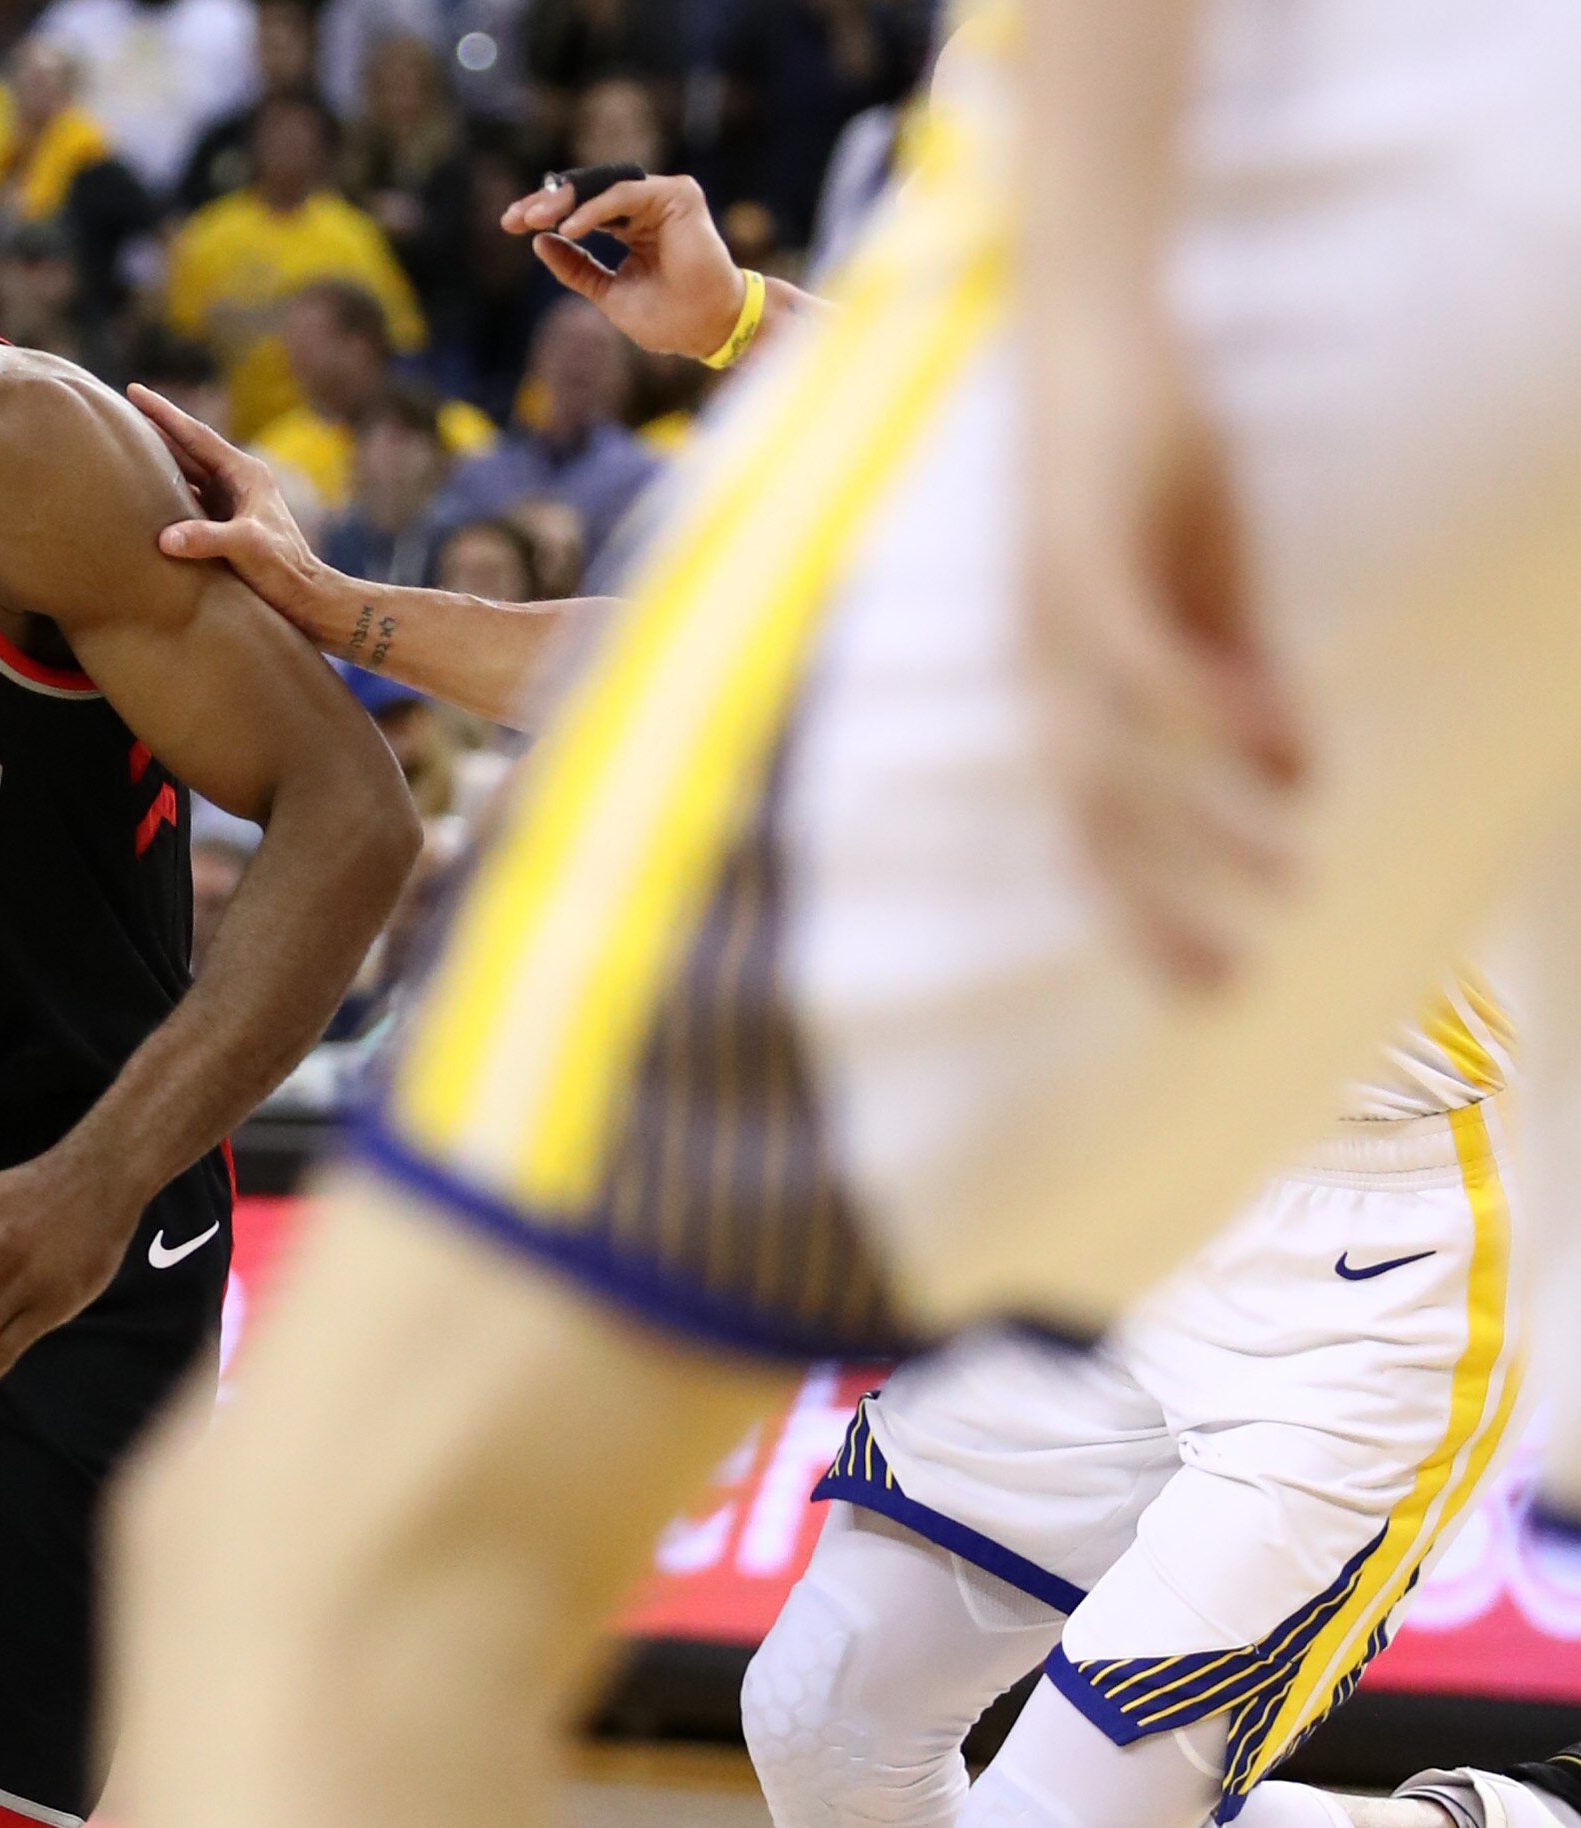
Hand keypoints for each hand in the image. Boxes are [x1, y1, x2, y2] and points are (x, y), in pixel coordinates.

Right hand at [125, 383, 341, 650]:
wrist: (305, 597)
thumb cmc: (284, 570)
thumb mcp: (247, 549)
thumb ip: (207, 539)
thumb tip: (165, 538)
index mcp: (244, 473)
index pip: (195, 436)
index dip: (162, 413)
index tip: (133, 390)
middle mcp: (236, 481)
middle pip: (186, 448)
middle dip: (153, 429)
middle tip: (117, 409)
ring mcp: (229, 503)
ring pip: (185, 473)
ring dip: (156, 459)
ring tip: (122, 445)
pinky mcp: (223, 524)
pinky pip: (185, 499)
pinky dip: (162, 492)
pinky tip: (141, 494)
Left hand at [501, 171, 748, 359]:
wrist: (706, 329)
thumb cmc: (666, 317)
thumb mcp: (606, 292)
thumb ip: (576, 266)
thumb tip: (538, 241)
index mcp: (631, 226)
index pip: (580, 209)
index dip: (545, 213)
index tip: (509, 224)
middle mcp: (646, 206)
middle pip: (587, 192)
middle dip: (547, 202)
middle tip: (513, 218)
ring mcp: (662, 197)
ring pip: (603, 187)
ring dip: (565, 201)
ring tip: (533, 219)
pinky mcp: (678, 195)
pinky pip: (625, 195)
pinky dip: (595, 209)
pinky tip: (569, 229)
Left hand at [1026, 313, 1304, 986]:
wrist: (1095, 325)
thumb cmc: (1144, 457)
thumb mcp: (1208, 582)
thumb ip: (1242, 673)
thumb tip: (1297, 778)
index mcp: (1062, 683)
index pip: (1093, 826)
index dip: (1141, 913)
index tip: (1208, 990)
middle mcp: (1041, 666)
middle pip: (1087, 819)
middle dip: (1151, 909)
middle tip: (1227, 987)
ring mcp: (1051, 614)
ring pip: (1112, 753)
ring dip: (1196, 823)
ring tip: (1285, 879)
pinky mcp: (1080, 547)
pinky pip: (1137, 649)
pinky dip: (1200, 703)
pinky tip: (1270, 748)